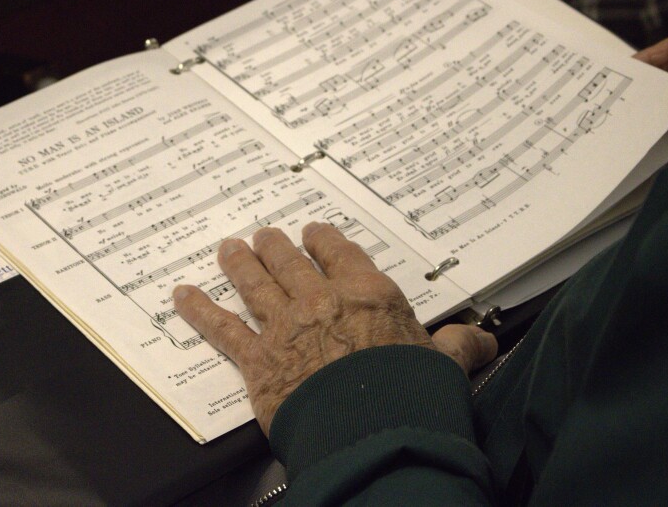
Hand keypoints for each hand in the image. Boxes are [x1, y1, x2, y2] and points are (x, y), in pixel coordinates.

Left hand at [172, 222, 496, 435]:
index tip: (315, 232)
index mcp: (367, 293)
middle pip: (290, 262)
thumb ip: (459, 346)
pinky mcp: (258, 360)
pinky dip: (199, 310)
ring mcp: (285, 327)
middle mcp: (321, 300)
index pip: (340, 253)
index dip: (324, 239)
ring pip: (254, 283)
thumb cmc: (409, 397)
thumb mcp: (445, 364)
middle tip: (264, 236)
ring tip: (229, 249)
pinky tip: (183, 296)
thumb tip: (484, 340)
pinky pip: (221, 329)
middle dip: (275, 246)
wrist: (373, 433)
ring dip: (239, 263)